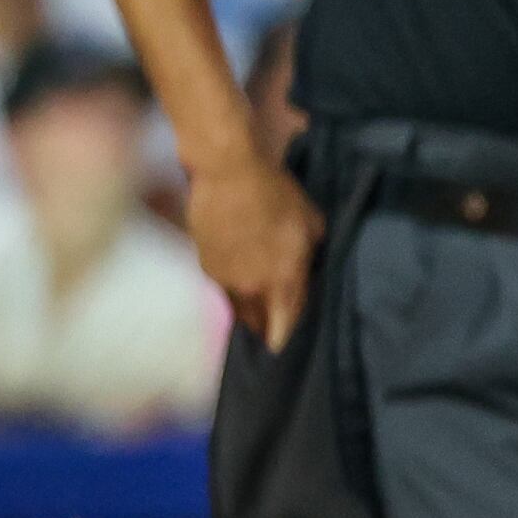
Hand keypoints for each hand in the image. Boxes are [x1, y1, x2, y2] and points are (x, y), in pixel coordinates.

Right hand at [185, 149, 324, 352]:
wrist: (229, 174)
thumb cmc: (277, 194)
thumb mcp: (311, 223)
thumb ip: (310, 255)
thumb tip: (306, 267)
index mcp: (284, 279)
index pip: (285, 324)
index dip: (284, 336)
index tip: (283, 344)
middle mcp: (254, 287)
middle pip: (259, 323)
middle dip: (265, 327)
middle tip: (270, 328)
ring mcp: (226, 279)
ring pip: (238, 309)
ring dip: (247, 312)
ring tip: (253, 310)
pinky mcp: (206, 266)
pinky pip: (222, 289)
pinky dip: (230, 289)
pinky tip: (236, 281)